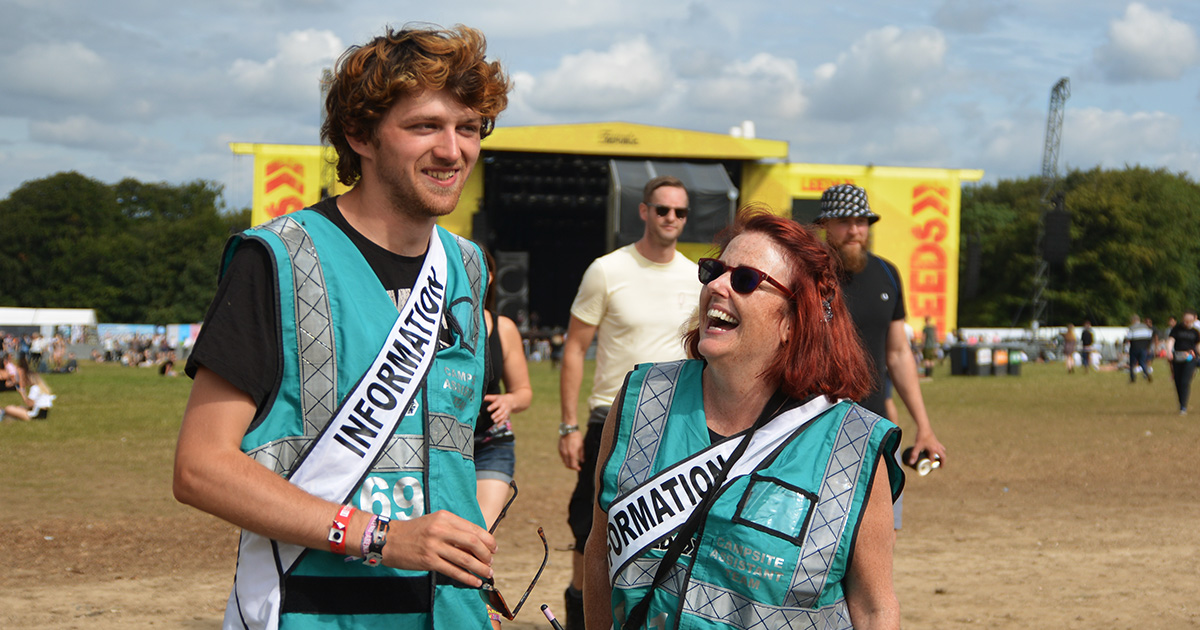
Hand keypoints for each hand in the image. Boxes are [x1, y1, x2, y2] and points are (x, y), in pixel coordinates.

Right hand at [382, 510, 496, 586]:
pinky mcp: (429, 561)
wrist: (389, 539)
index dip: (488, 540)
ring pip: (465, 559)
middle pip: (473, 542)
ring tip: (487, 573)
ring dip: (480, 568)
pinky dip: (467, 577)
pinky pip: (453, 571)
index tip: (493, 548)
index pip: (473, 528)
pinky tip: (474, 581)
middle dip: (486, 554)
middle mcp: (441, 530)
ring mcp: (434, 546)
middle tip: (491, 562)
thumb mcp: (435, 521)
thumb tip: (476, 542)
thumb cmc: (414, 531)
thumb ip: (454, 529)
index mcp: (445, 517)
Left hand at [483, 393, 511, 422]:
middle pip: (500, 411)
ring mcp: (506, 411)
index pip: (496, 404)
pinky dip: (501, 423)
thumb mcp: (496, 396)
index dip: (492, 406)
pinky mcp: (506, 415)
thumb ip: (488, 397)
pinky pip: (504, 419)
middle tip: (491, 417)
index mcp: (500, 401)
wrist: (512, 401)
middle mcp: (504, 406)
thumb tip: (481, 398)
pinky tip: (498, 426)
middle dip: (496, 414)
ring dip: (499, 419)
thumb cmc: (501, 399)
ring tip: (494, 421)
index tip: (488, 409)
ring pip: (503, 416)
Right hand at [559, 429, 583, 470]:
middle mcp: (565, 453)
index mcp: (572, 453)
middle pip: (567, 465)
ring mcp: (561, 451)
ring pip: (564, 461)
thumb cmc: (576, 436)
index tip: (579, 468)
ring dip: (568, 463)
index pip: (573, 465)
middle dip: (572, 467)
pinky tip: (569, 457)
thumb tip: (582, 461)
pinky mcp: (559, 448)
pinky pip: (562, 456)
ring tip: (573, 462)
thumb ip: (581, 455)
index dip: (576, 468)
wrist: (569, 429)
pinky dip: (565, 459)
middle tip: (576, 467)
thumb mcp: (581, 446)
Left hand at [908, 432, 946, 466]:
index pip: (933, 460)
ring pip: (943, 451)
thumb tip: (910, 463)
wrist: (924, 427)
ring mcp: (937, 444)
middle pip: (943, 457)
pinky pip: (941, 447)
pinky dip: (940, 450)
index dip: (931, 464)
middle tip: (940, 467)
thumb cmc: (921, 436)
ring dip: (942, 456)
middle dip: (942, 462)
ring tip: (939, 459)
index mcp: (933, 450)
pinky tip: (936, 450)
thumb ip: (914, 454)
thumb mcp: (917, 446)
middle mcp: (937, 447)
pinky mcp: (936, 441)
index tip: (929, 468)